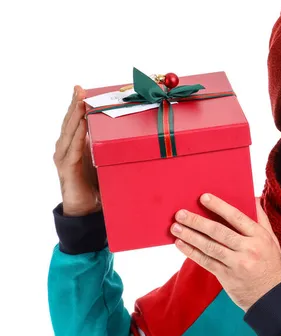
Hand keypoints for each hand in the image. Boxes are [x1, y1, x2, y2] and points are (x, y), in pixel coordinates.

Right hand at [53, 86, 100, 216]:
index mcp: (73, 144)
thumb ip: (105, 146)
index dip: (76, 104)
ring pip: (69, 132)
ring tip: (79, 102)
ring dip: (74, 116)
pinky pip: (73, 149)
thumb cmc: (96, 183)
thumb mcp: (102, 160)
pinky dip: (78, 137)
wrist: (87, 208)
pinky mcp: (68, 168)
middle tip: (79, 89)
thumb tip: (125, 132)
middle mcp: (65, 148)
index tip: (81, 89)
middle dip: (74, 104)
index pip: (74, 120)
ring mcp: (64, 157)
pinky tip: (81, 126)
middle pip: (69, 122)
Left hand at [170, 194, 280, 311]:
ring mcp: (237, 264)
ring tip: (175, 228)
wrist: (272, 298)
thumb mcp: (272, 240)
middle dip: (197, 221)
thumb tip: (253, 197)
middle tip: (180, 213)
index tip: (203, 197)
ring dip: (190, 236)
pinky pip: (206, 262)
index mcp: (260, 237)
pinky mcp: (227, 277)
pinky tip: (180, 244)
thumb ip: (261, 219)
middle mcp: (248, 249)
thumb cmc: (271, 264)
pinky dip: (191, 252)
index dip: (219, 206)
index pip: (237, 217)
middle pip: (219, 232)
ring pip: (210, 246)